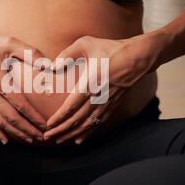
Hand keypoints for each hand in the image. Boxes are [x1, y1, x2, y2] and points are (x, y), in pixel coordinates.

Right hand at [0, 30, 46, 143]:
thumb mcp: (9, 43)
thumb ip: (31, 53)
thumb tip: (50, 65)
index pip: (20, 105)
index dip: (33, 117)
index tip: (45, 125)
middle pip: (10, 118)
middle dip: (26, 130)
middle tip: (40, 138)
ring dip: (14, 133)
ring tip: (28, 140)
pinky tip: (4, 139)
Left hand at [43, 33, 160, 143]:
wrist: (137, 58)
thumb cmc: (110, 49)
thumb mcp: (86, 44)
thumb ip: (67, 53)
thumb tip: (53, 66)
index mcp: (90, 83)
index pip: (71, 106)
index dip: (59, 118)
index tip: (48, 125)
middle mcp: (98, 97)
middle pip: (77, 119)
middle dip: (61, 130)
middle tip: (47, 137)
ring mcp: (106, 103)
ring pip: (87, 124)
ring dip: (72, 134)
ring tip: (59, 141)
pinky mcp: (112, 105)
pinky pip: (98, 123)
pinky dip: (87, 133)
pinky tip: (79, 140)